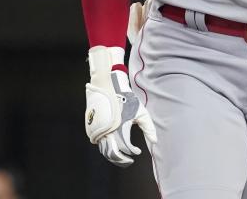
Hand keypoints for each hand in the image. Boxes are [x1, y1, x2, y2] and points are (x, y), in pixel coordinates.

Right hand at [85, 47, 156, 166]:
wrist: (107, 86)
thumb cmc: (126, 99)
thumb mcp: (141, 112)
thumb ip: (149, 128)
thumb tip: (155, 141)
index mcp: (119, 129)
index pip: (125, 149)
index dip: (132, 152)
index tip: (137, 152)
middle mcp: (107, 132)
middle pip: (113, 154)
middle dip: (121, 160)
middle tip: (128, 161)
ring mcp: (97, 131)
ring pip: (104, 151)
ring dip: (113, 156)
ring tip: (121, 156)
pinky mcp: (91, 128)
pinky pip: (98, 143)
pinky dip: (105, 148)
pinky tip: (112, 147)